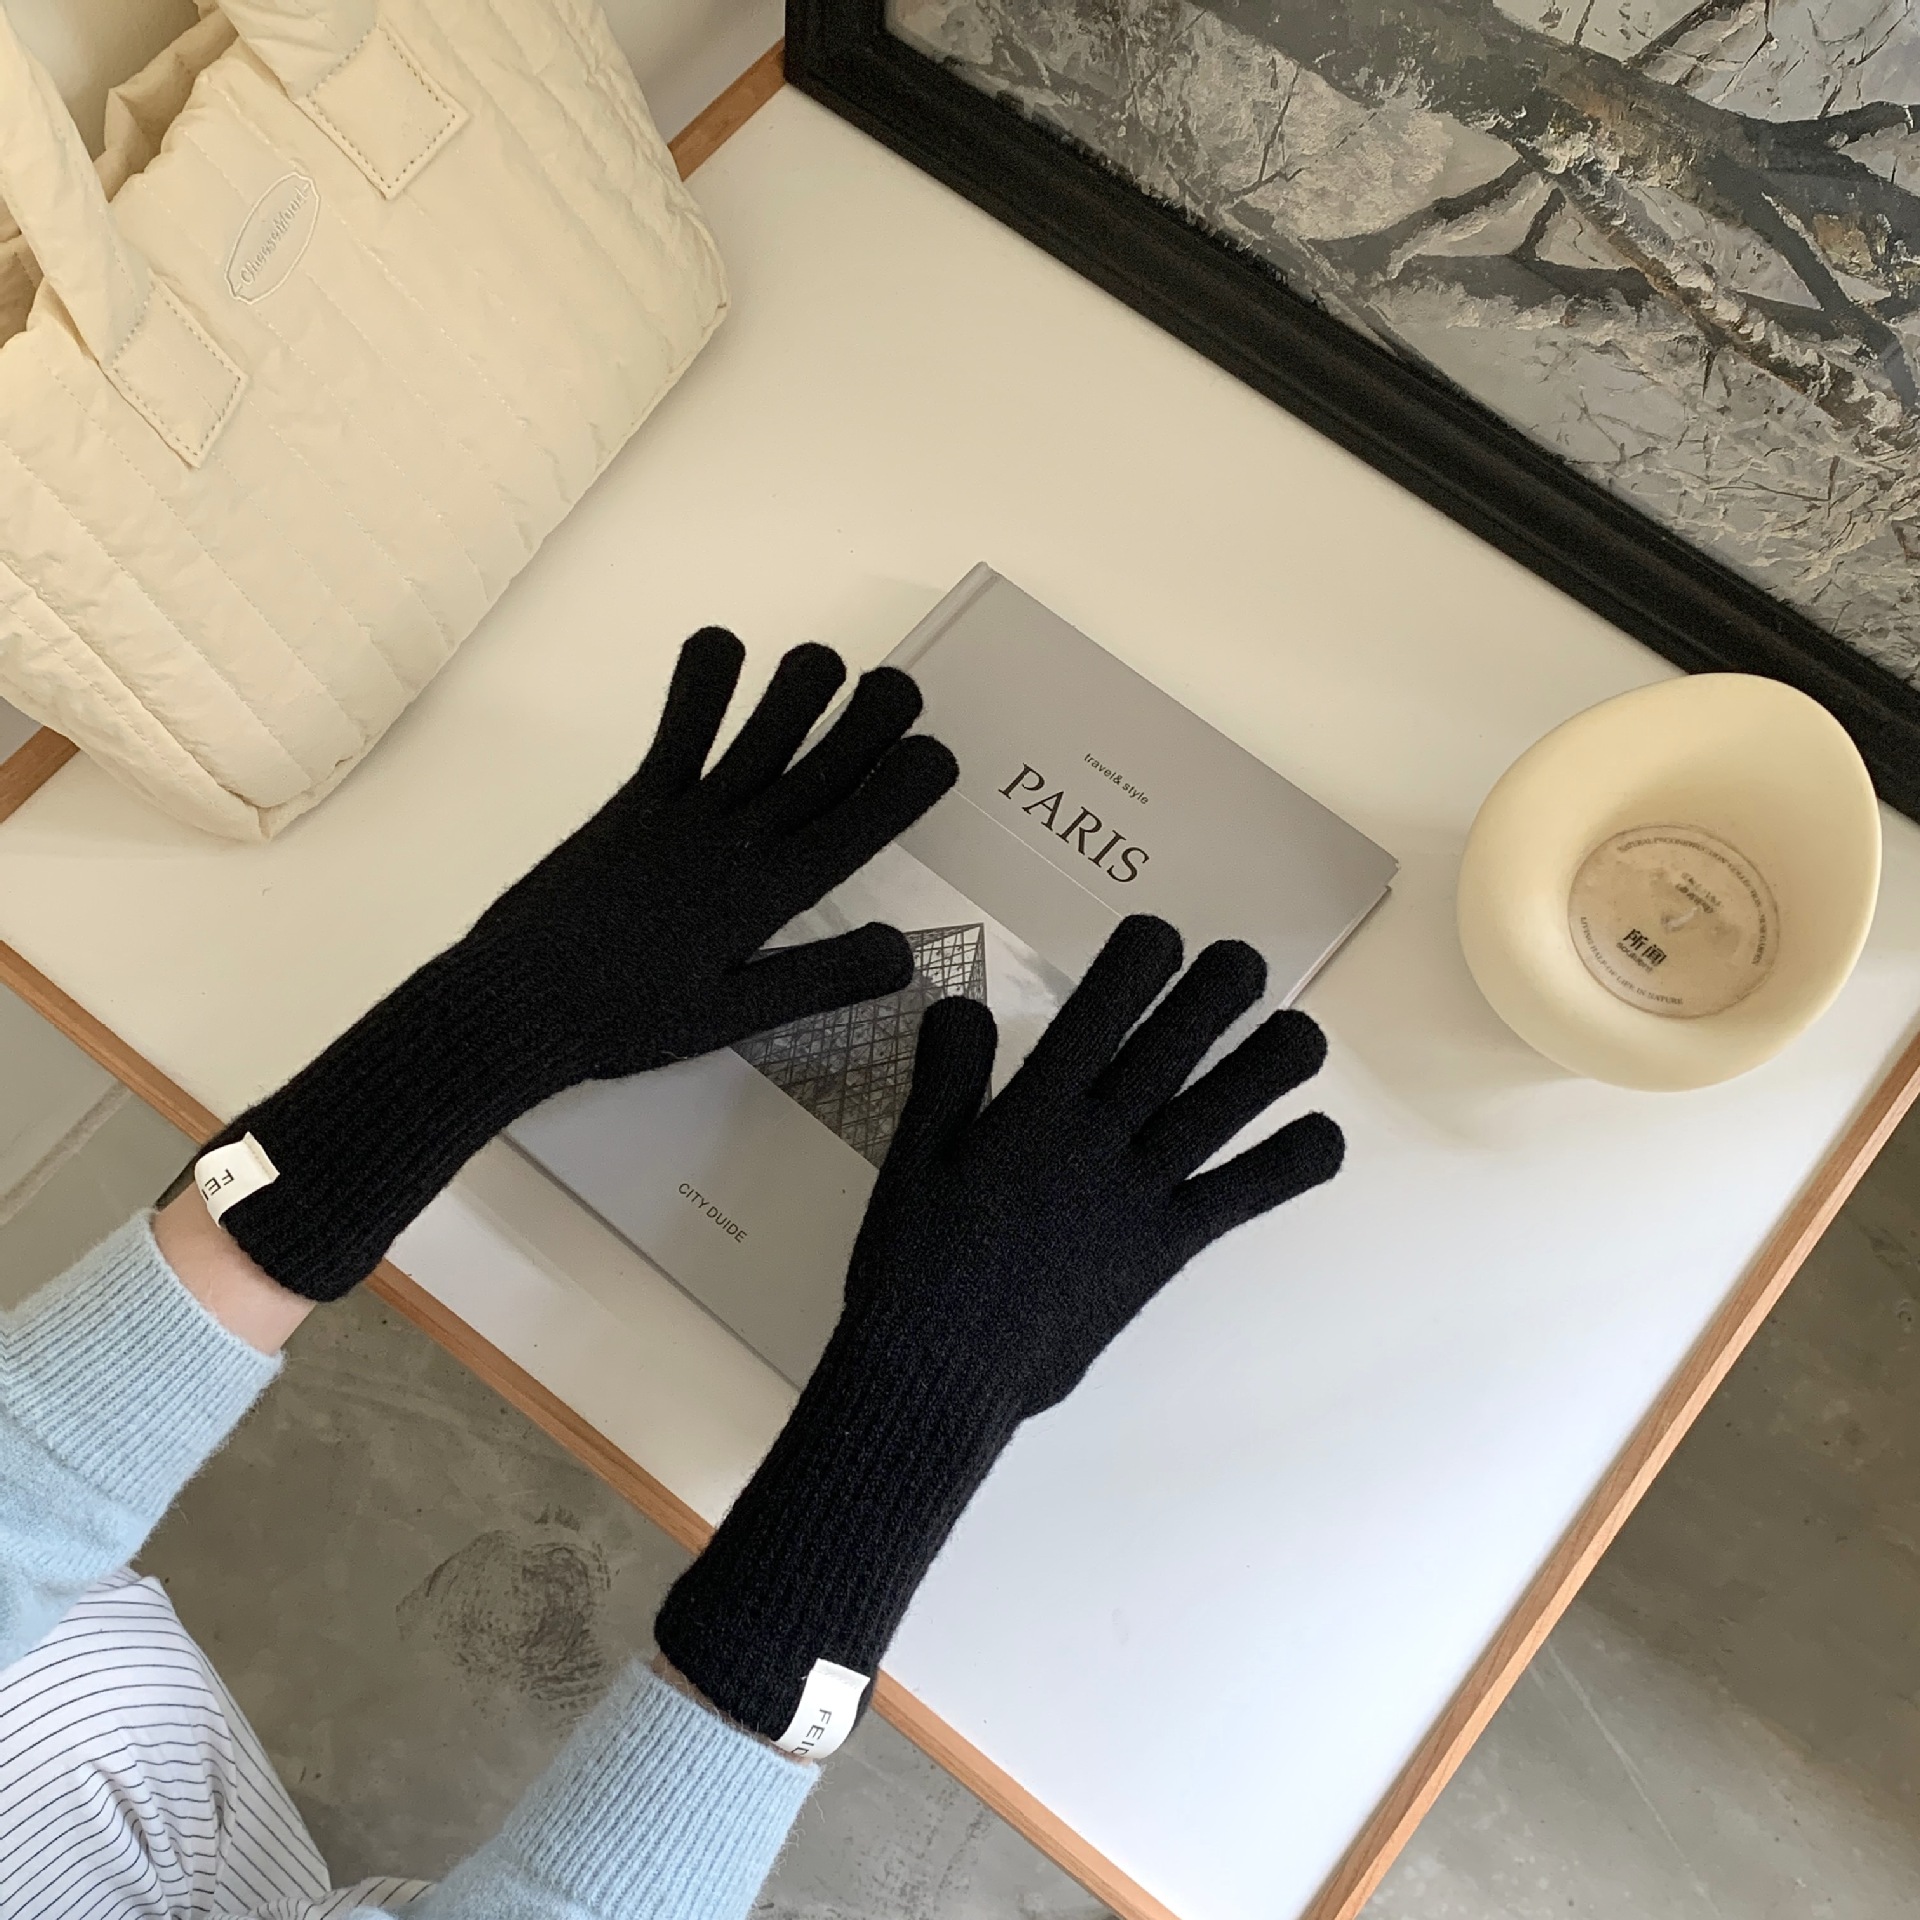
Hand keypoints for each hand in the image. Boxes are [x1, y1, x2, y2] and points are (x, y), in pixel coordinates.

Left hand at [204, 629, 957, 1301]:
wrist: (518, 1005)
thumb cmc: (630, 1022)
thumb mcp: (737, 1017)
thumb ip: (823, 978)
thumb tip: (907, 951)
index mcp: (774, 895)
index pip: (864, 821)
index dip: (911, 778)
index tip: (937, 754)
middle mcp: (742, 838)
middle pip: (828, 757)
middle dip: (877, 711)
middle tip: (901, 688)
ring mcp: (688, 809)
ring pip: (766, 722)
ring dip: (804, 681)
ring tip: (824, 667)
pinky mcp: (637, 795)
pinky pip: (683, 720)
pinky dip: (707, 674)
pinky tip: (726, 647)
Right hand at [851, 912, 1341, 1412]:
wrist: (938, 1368)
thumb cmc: (913, 1264)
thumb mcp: (909, 1157)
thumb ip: (944, 1075)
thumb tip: (958, 1002)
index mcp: (1034, 1107)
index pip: (1104, 1004)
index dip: (1141, 958)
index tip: (1159, 940)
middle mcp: (1099, 1137)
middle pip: (1178, 1040)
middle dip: (1221, 989)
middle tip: (1244, 962)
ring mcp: (1140, 1192)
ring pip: (1226, 1105)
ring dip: (1273, 1063)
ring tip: (1303, 1034)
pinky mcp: (1166, 1246)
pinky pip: (1242, 1194)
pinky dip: (1290, 1164)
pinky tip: (1321, 1137)